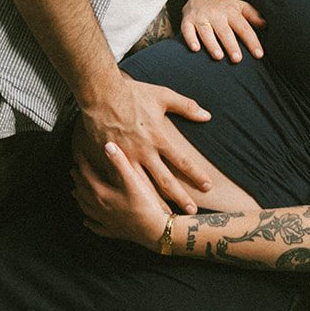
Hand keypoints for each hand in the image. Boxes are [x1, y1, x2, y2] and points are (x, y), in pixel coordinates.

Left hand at [72, 142, 168, 249]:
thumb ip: (120, 162)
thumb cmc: (145, 205)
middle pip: (84, 191)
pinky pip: (96, 227)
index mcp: (103, 194)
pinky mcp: (113, 231)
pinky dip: (90, 223)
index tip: (78, 156)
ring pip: (87, 208)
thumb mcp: (134, 180)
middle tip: (73, 171)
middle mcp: (100, 208)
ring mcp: (105, 221)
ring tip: (75, 192)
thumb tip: (108, 145)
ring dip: (80, 198)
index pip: (87, 176)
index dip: (82, 164)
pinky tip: (87, 221)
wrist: (155, 230)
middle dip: (78, 180)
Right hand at [75, 71, 210, 212]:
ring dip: (155, 203)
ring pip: (144, 186)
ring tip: (164, 217)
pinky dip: (128, 193)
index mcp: (159, 138)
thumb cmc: (132, 93)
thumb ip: (187, 106)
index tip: (207, 186)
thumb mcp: (163, 96)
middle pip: (166, 180)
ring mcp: (127, 157)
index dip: (196, 175)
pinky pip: (121, 180)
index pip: (183, 161)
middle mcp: (145, 151)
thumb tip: (207, 115)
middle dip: (180, 197)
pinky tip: (132, 204)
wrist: (101, 94)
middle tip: (191, 211)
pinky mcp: (111, 159)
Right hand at [180, 0, 265, 61]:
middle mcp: (216, 14)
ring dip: (212, 44)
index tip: (259, 54)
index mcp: (231, 11)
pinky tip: (195, 49)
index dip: (252, 41)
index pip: (244, 27)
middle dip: (231, 45)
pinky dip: (190, 39)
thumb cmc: (223, 8)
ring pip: (206, 31)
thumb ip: (253, 16)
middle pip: (224, 31)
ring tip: (219, 57)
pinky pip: (187, 30)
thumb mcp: (239, 7)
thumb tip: (266, 24)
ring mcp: (200, 17)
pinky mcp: (187, 21)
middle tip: (237, 59)